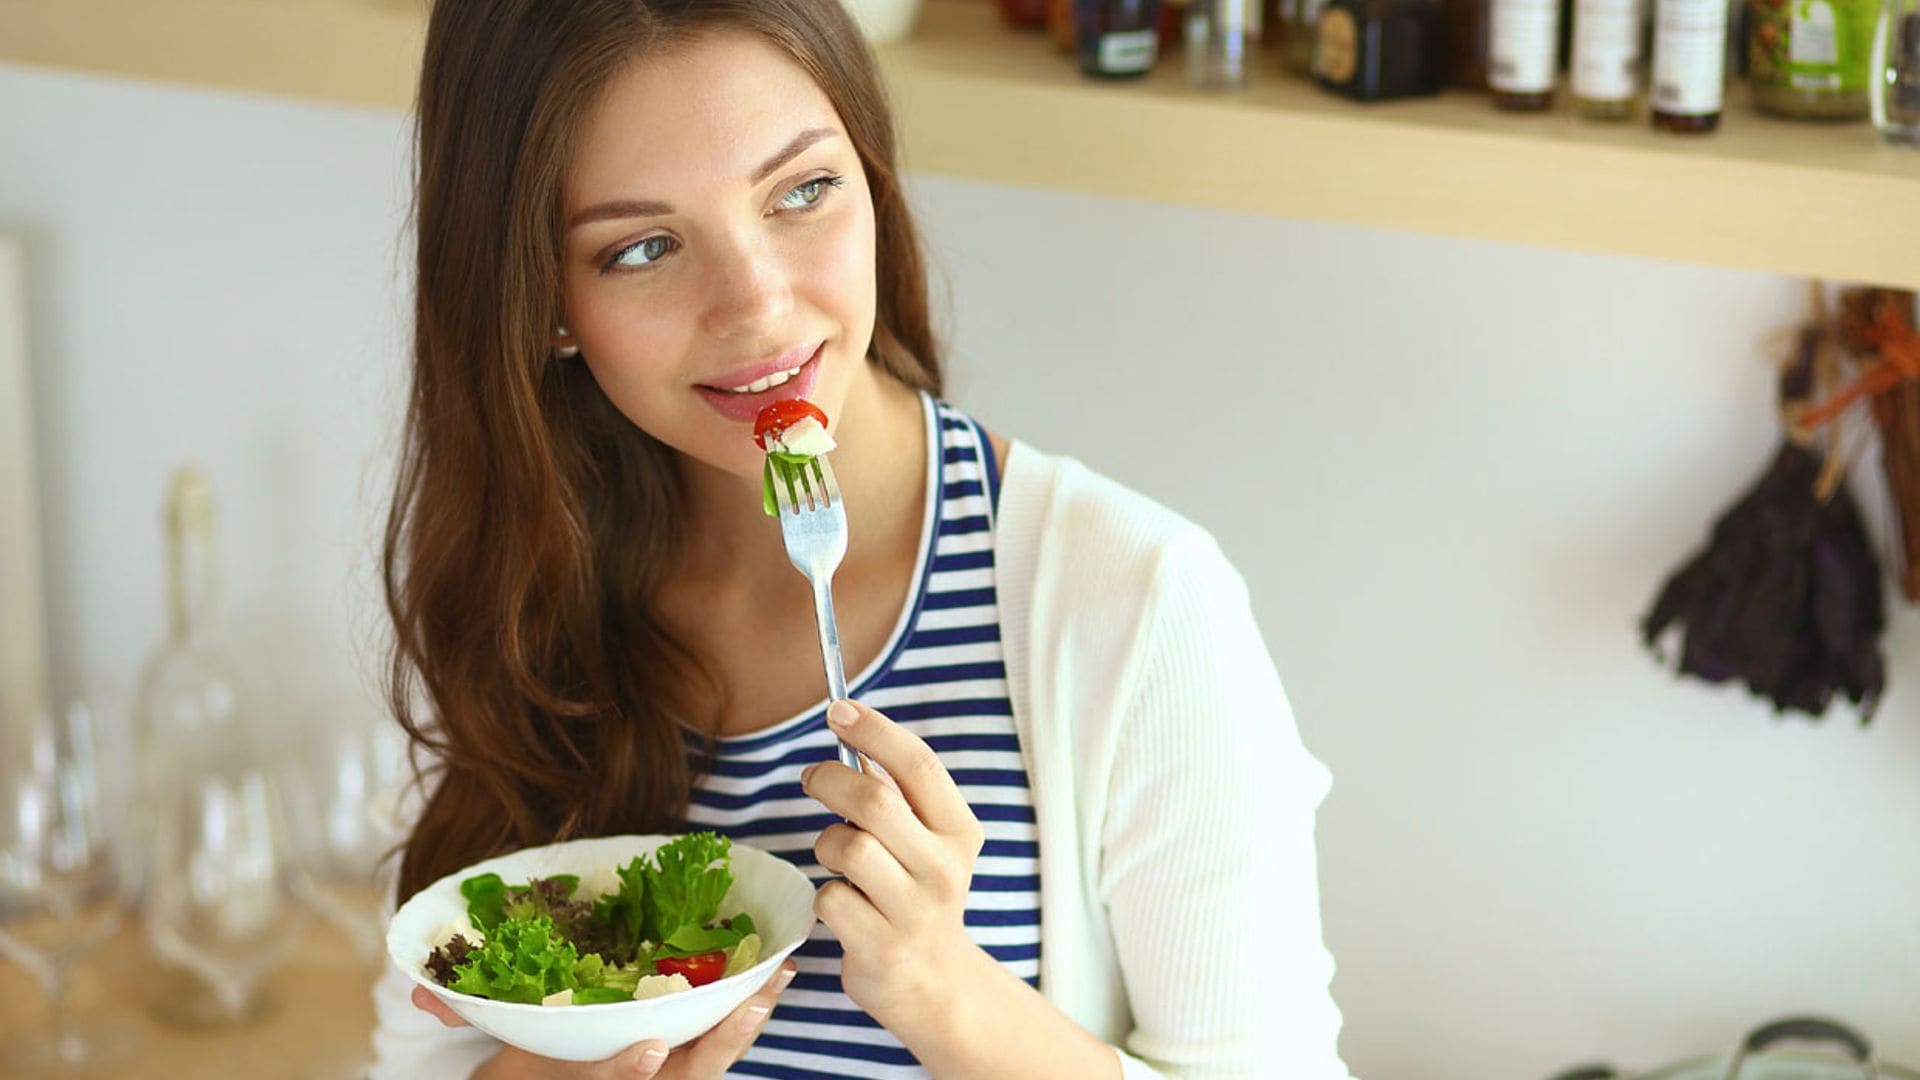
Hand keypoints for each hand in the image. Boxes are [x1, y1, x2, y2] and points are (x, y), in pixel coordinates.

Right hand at [411, 961, 796, 1078]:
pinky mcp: (690, 1065)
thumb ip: (472, 1015)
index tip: (651, 1048)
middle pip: (687, 1077)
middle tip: (753, 1003)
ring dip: (749, 1021)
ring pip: (715, 1061)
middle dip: (721, 1043)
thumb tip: (420, 987)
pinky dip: (751, 1010)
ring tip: (779, 977)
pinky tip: (778, 973)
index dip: (626, 1073)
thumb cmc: (535, 1068)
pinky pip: (725, 1043)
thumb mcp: (506, 1051)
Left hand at [801, 698, 992, 1030]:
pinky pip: (829, 898)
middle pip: (875, 802)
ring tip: (836, 856)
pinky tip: (844, 906)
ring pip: (847, 847)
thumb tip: (850, 727)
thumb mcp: (925, 840)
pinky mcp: (881, 947)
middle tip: (812, 777)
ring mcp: (915, 911)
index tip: (838, 709)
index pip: (919, 765)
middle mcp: (944, 869)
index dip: (875, 730)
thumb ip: (895, 790)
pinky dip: (826, 895)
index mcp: (959, 832)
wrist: (933, 983)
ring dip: (826, 843)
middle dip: (831, 780)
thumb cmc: (916, 894)